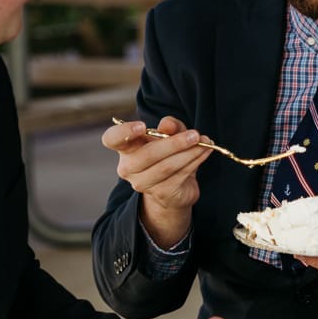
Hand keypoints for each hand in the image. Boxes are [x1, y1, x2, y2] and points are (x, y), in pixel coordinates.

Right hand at [103, 116, 211, 248]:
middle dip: (174, 143)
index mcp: (126, 148)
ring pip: (167, 166)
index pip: (112, 139)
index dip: (124, 132)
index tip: (142, 126)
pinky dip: (195, 161)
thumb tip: (167, 124)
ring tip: (204, 142)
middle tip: (194, 135)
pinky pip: (180, 175)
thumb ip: (170, 126)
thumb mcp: (170, 135)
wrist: (174, 190)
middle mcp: (128, 167)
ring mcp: (143, 183)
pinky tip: (205, 152)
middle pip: (147, 154)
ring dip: (189, 152)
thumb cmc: (168, 155)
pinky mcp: (162, 194)